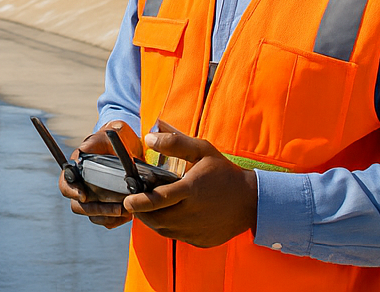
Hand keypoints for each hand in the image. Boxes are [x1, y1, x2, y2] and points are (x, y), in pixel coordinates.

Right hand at [59, 121, 140, 227]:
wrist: (129, 144)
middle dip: (97, 209)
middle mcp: (83, 186)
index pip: (65, 185)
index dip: (71, 192)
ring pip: (94, 216)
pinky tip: (130, 213)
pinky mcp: (108, 205)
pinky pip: (107, 220)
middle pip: (79, 206)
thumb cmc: (113, 138)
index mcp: (77, 170)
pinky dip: (117, 220)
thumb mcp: (105, 136)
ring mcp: (95, 197)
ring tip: (127, 211)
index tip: (84, 195)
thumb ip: (94, 142)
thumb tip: (81, 152)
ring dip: (109, 216)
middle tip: (117, 208)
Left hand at [123, 120, 256, 247]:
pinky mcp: (201, 241)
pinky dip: (168, 228)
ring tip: (147, 208)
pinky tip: (168, 216)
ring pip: (164, 230)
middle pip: (156, 219)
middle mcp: (192, 214)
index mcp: (191, 190)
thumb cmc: (225, 173)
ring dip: (152, 220)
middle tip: (133, 203)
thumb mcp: (202, 150)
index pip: (157, 200)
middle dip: (141, 212)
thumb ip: (175, 142)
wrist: (252, 201)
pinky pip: (177, 236)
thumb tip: (148, 137)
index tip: (127, 199)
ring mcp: (197, 230)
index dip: (139, 201)